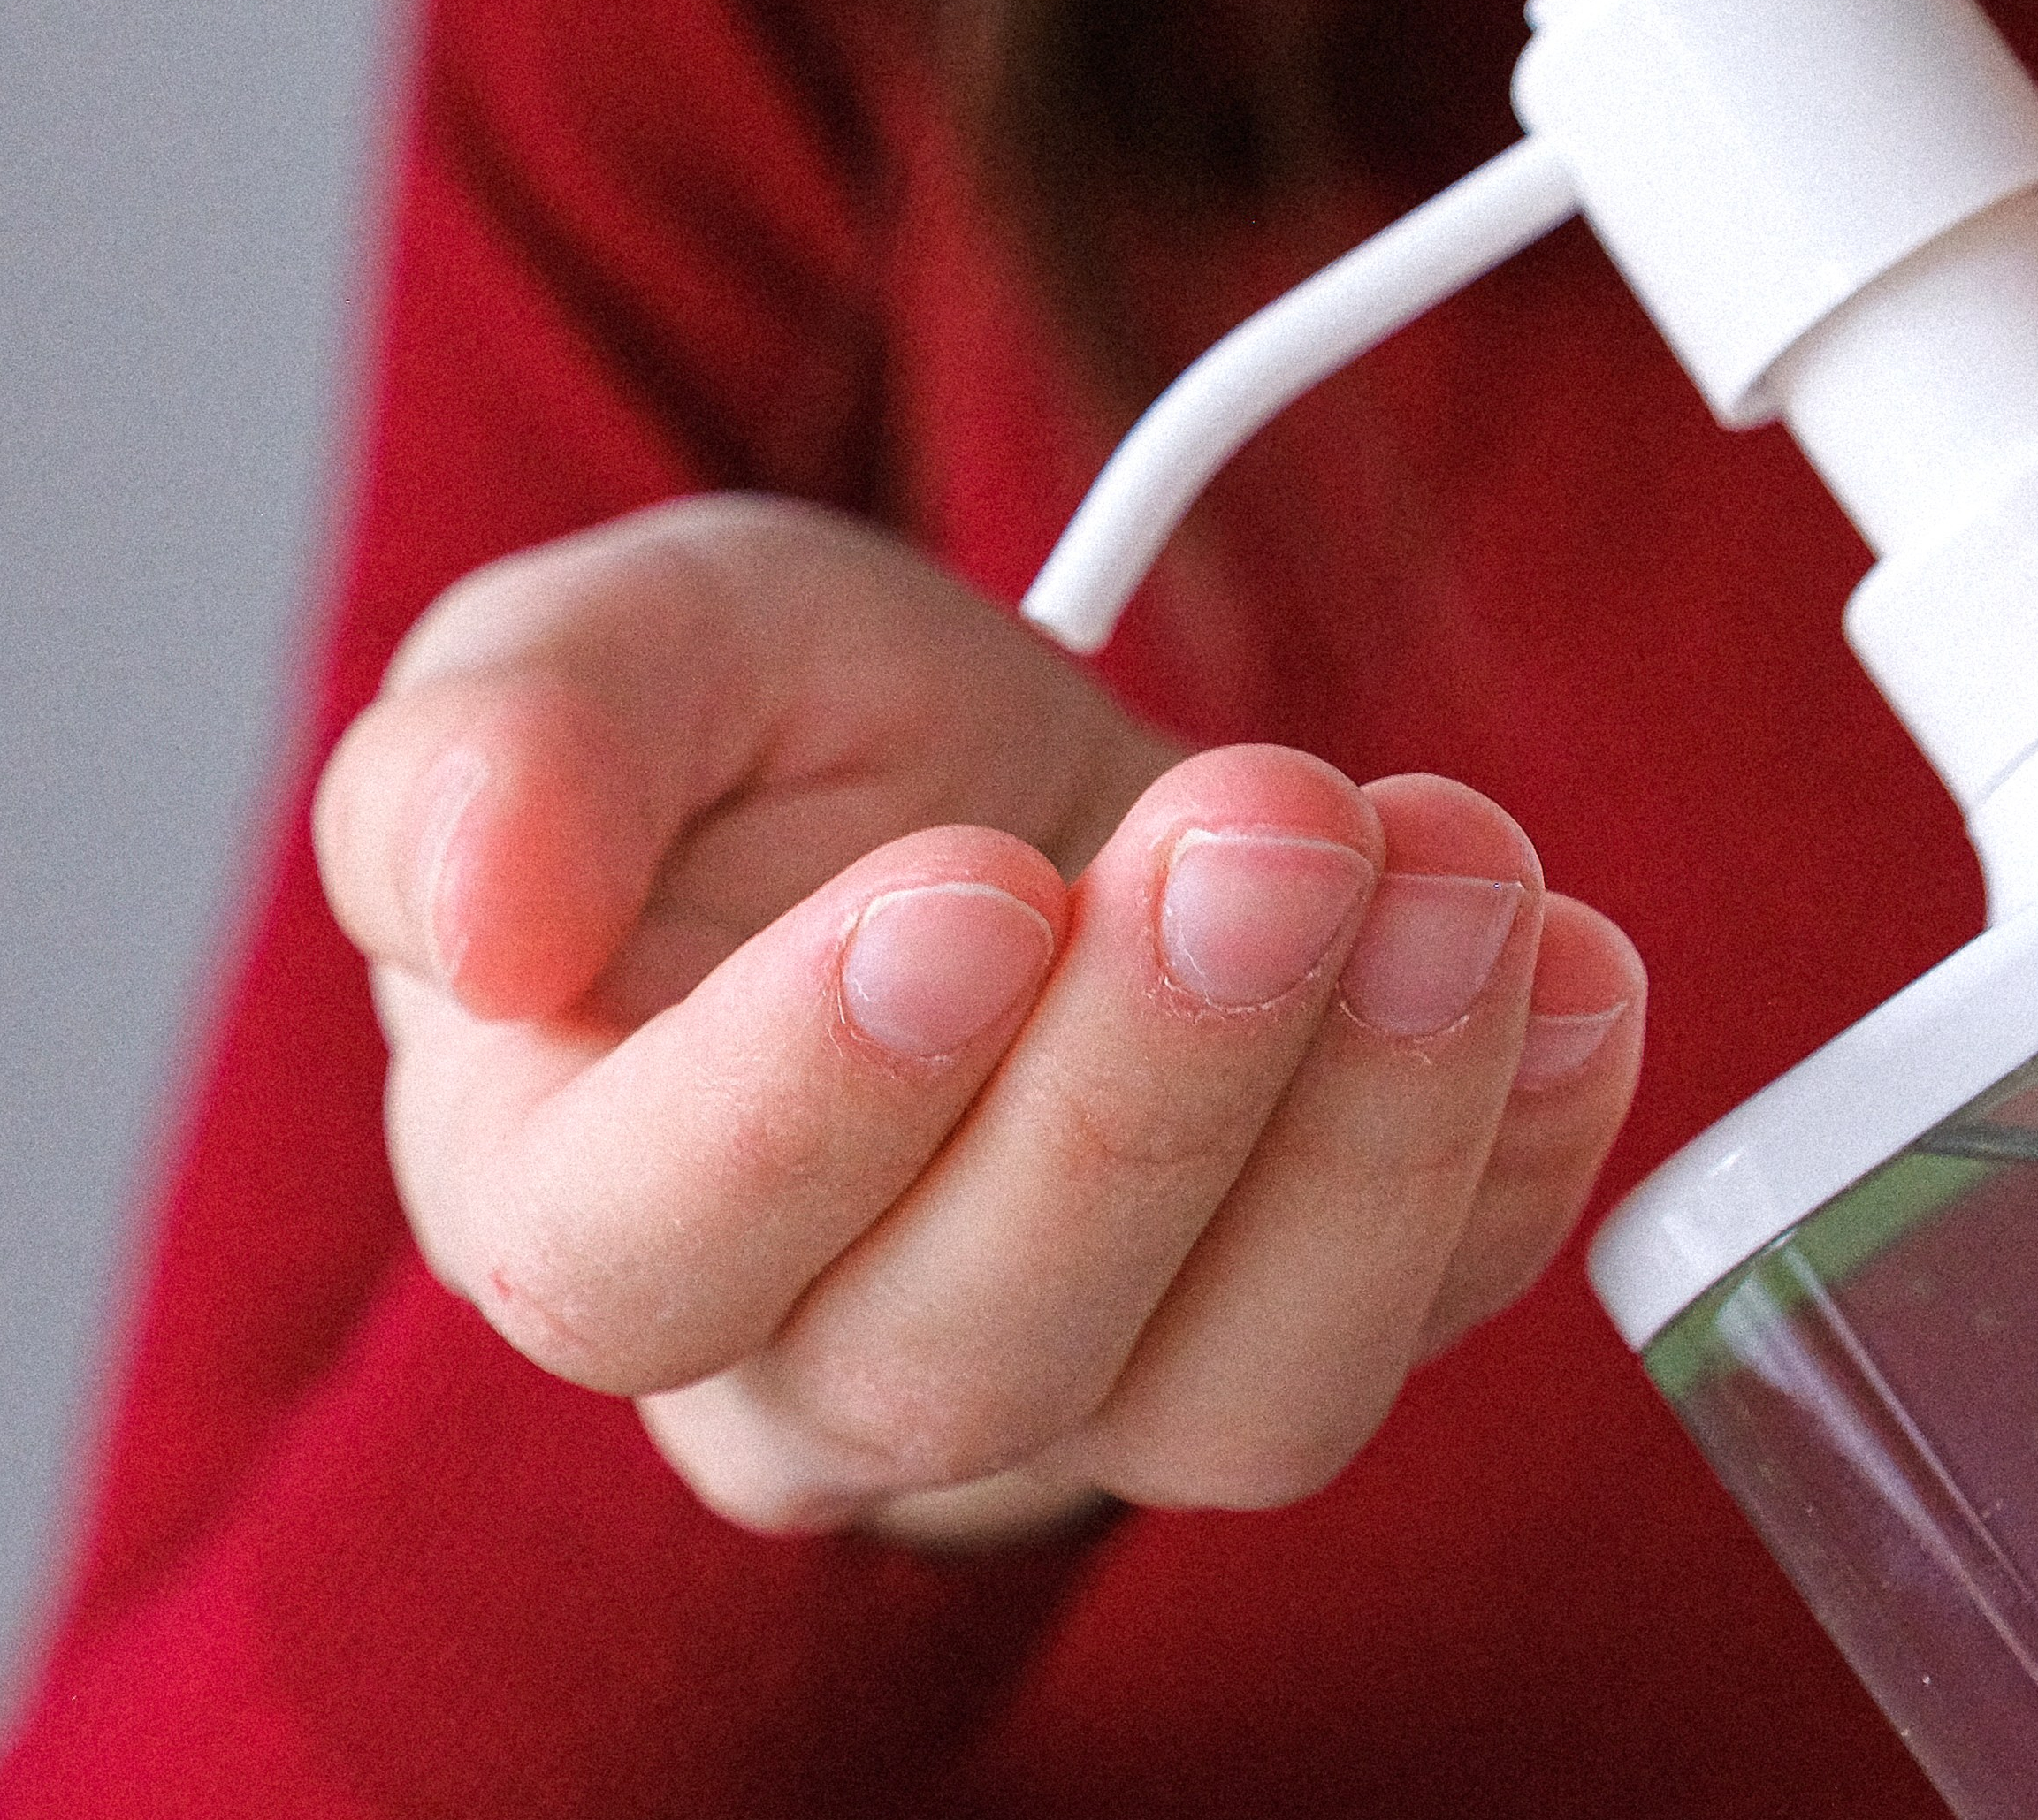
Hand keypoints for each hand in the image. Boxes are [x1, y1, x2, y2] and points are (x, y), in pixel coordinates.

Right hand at [316, 494, 1646, 1544]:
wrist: (970, 790)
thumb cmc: (756, 753)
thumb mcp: (615, 644)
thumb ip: (500, 740)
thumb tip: (471, 909)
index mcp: (561, 1187)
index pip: (632, 1252)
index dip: (800, 1105)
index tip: (967, 891)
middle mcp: (805, 1360)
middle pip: (962, 1348)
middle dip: (1150, 1083)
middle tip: (1270, 826)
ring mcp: (1074, 1391)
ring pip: (1231, 1394)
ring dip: (1376, 1130)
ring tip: (1455, 871)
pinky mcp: (1286, 1345)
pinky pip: (1432, 1331)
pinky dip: (1528, 1151)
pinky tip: (1566, 959)